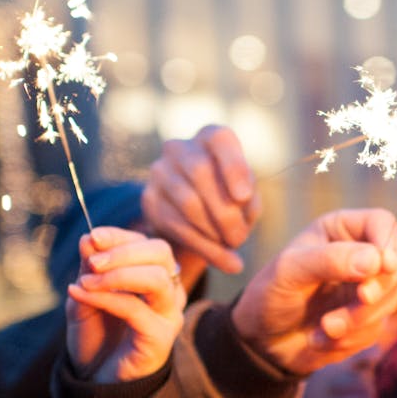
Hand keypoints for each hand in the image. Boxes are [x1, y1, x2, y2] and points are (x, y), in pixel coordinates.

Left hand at [65, 227, 184, 383]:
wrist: (95, 380)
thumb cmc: (95, 337)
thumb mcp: (86, 295)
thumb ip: (89, 268)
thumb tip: (88, 239)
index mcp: (156, 277)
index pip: (148, 244)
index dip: (120, 236)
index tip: (92, 237)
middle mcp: (169, 293)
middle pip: (160, 253)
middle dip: (123, 250)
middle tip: (91, 259)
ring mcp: (168, 315)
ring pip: (156, 278)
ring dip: (118, 274)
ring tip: (86, 281)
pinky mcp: (160, 338)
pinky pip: (136, 309)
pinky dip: (106, 299)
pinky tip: (81, 295)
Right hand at [142, 124, 260, 286]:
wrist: (195, 207)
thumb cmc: (231, 195)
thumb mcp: (246, 194)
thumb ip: (246, 204)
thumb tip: (236, 230)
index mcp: (211, 137)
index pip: (219, 141)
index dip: (233, 167)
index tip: (244, 196)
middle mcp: (180, 148)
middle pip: (200, 173)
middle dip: (224, 211)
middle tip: (240, 238)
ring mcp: (159, 172)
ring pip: (187, 201)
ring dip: (213, 230)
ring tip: (232, 246)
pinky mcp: (149, 199)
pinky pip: (175, 224)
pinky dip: (202, 245)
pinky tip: (223, 260)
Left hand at [232, 208, 396, 374]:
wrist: (262, 342)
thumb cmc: (270, 294)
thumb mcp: (289, 271)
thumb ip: (330, 260)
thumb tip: (377, 259)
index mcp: (342, 229)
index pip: (383, 223)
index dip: (388, 242)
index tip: (383, 265)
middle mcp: (362, 253)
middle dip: (384, 281)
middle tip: (362, 297)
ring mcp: (370, 286)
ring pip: (395, 294)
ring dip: (361, 317)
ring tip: (326, 327)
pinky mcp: (370, 318)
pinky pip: (379, 326)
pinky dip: (352, 337)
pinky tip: (321, 339)